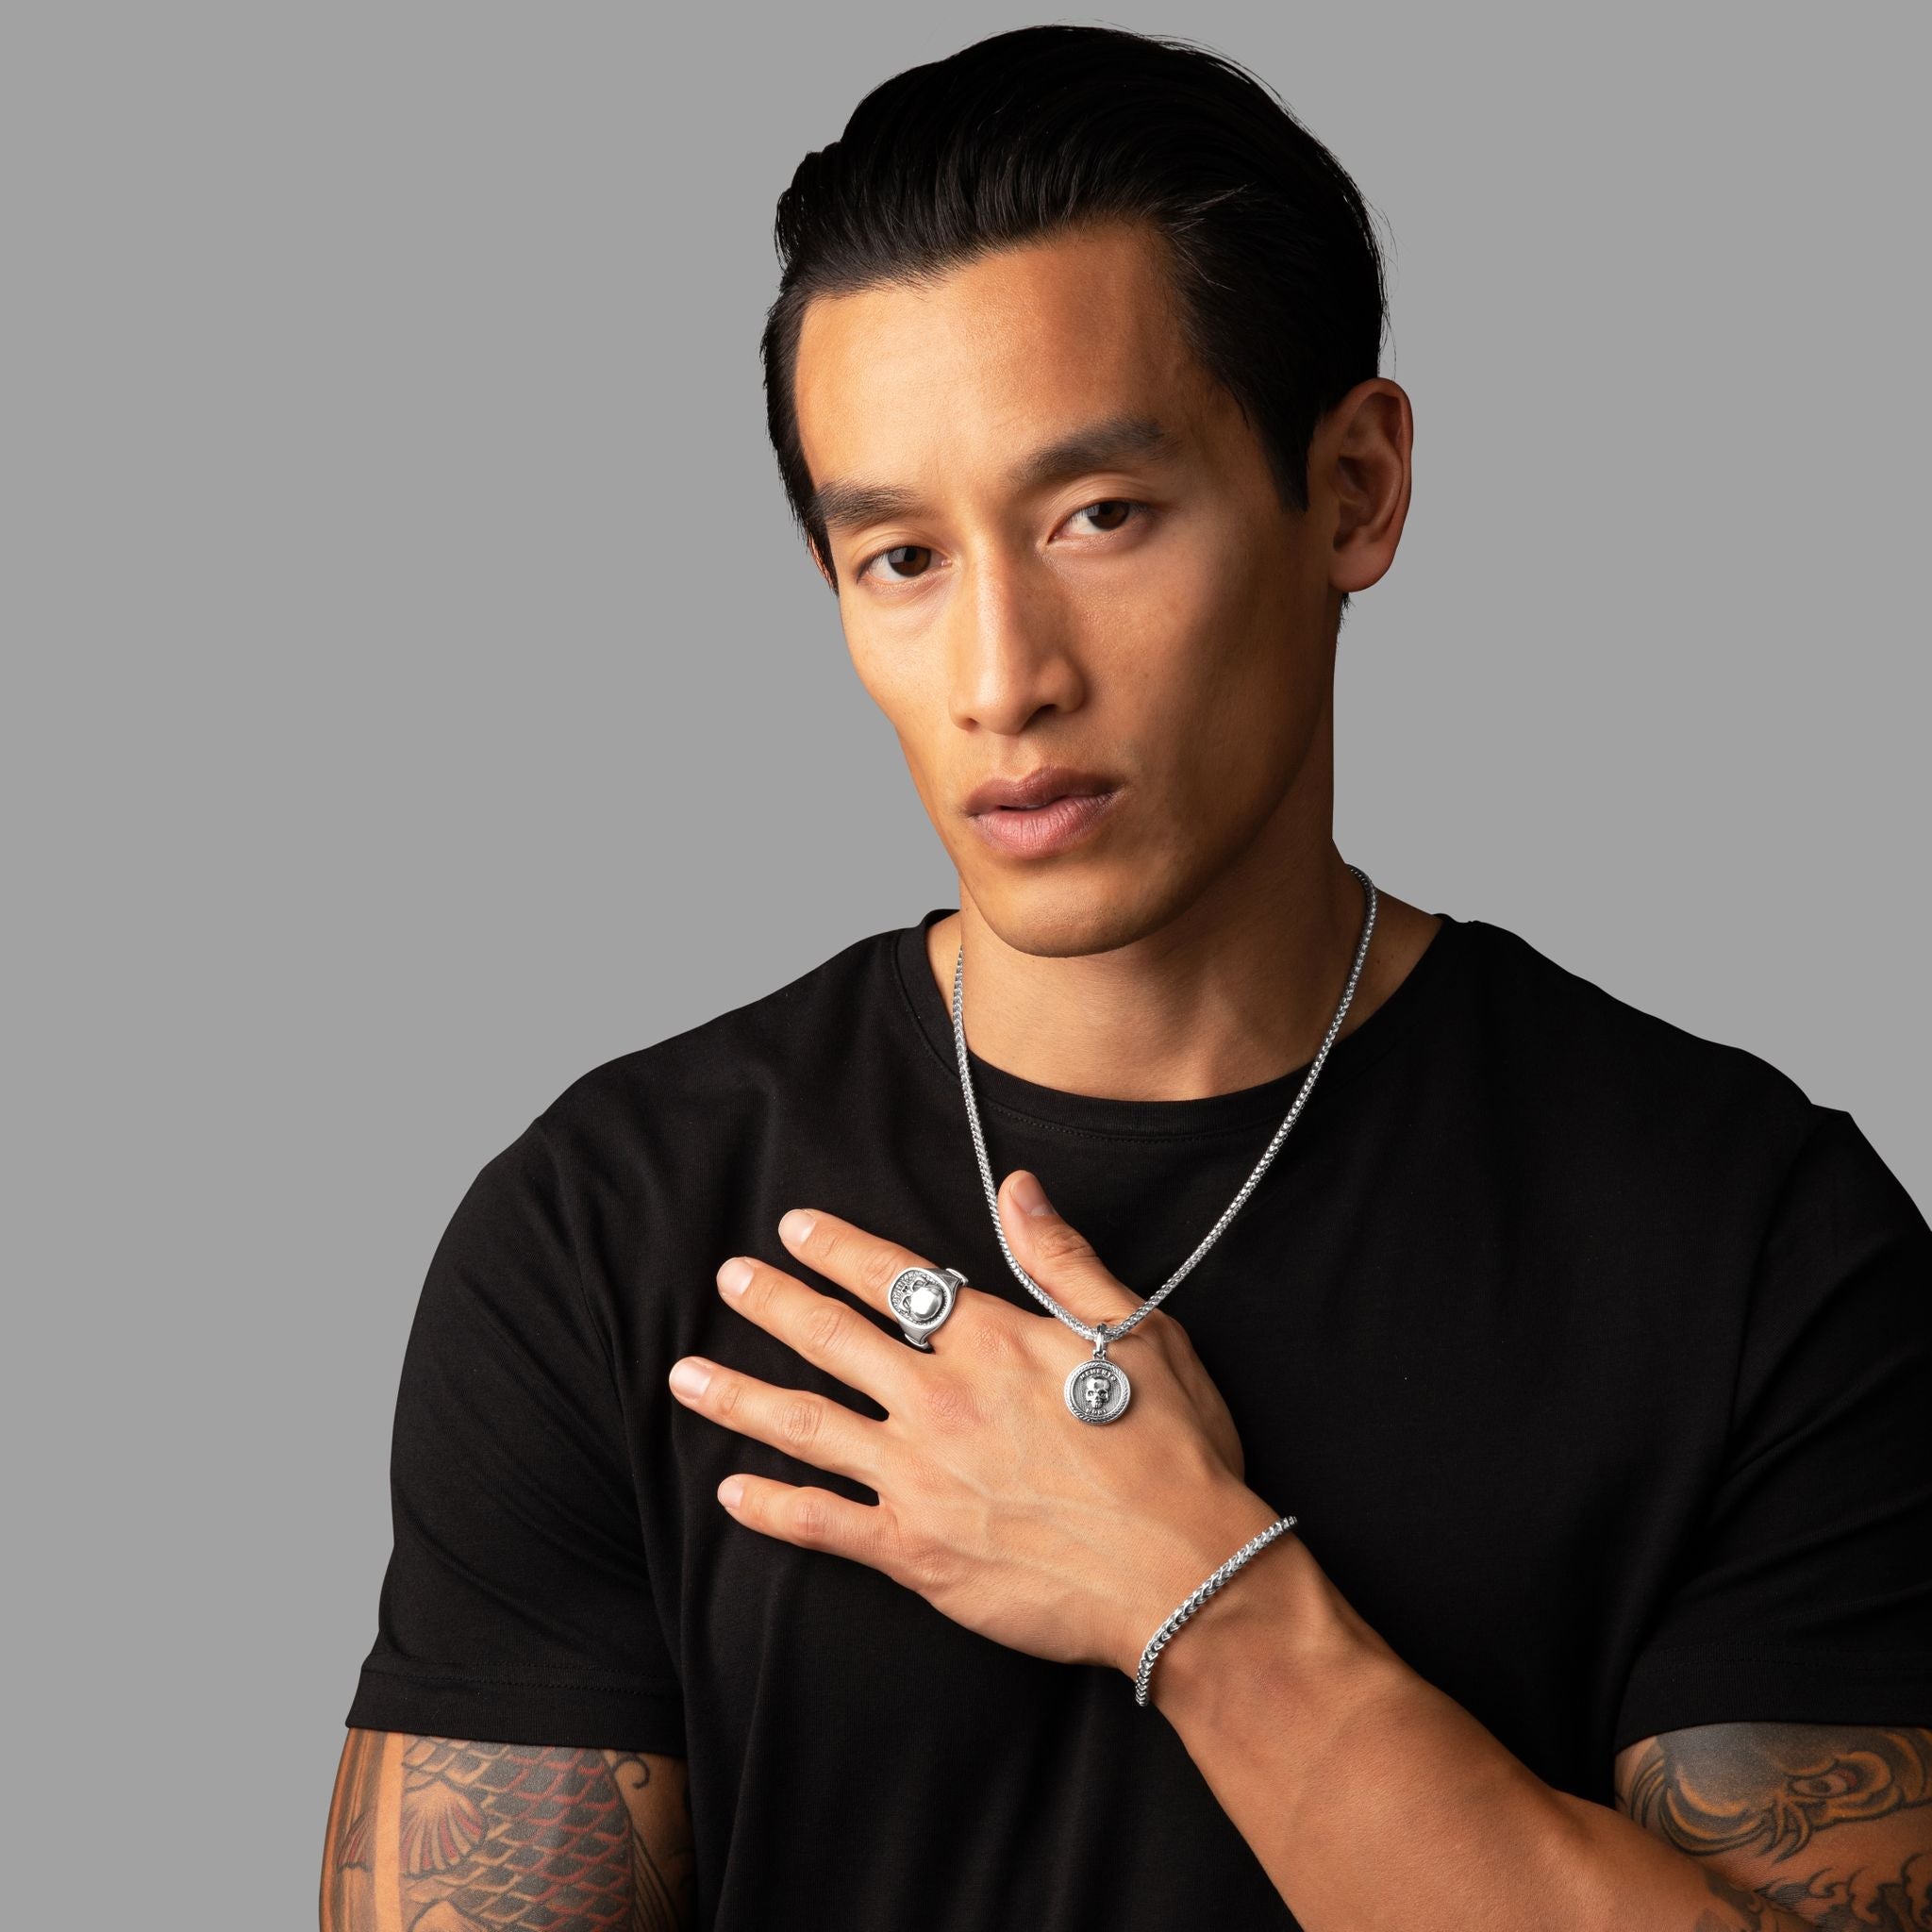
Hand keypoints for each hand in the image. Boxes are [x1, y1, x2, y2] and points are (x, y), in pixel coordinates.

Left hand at [667, 1169, 1289, 1678]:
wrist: (1183, 1575)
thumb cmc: (1173, 1452)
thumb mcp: (1138, 1331)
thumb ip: (1065, 1259)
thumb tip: (1020, 1188)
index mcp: (994, 1342)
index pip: (897, 1278)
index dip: (838, 1249)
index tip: (794, 1229)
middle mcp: (942, 1399)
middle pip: (834, 1339)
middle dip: (774, 1304)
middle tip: (727, 1280)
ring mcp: (921, 1477)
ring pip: (808, 1425)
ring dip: (741, 1396)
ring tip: (685, 1377)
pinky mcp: (916, 1552)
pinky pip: (824, 1524)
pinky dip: (772, 1508)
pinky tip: (731, 1492)